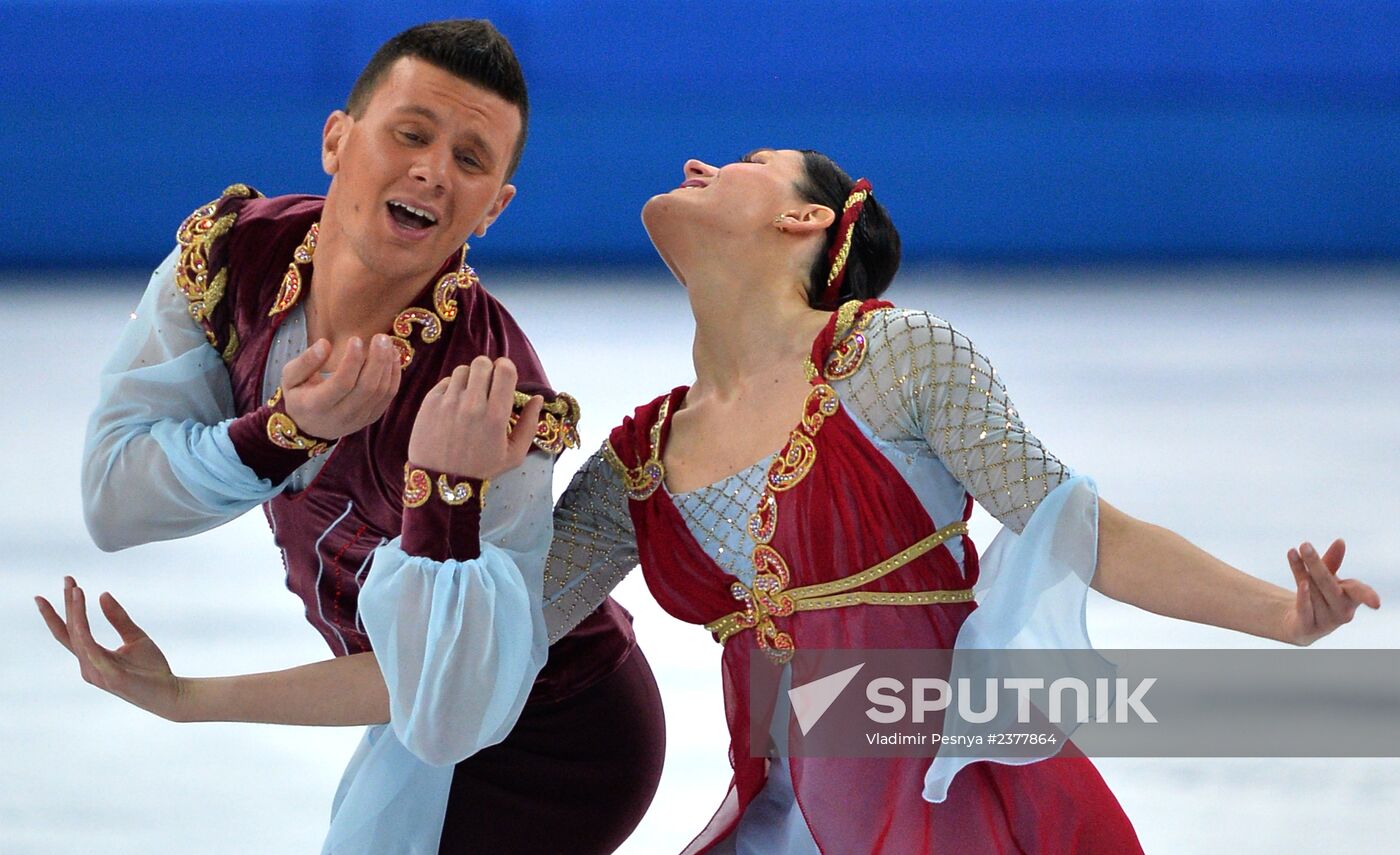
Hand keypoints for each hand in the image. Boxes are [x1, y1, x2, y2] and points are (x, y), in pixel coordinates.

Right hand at [35, 577, 184, 720]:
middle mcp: (88, 666)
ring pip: (77, 637)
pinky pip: (90, 648)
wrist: (170, 693)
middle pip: (70, 632)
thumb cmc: (152, 670)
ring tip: (76, 589)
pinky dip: (83, 628)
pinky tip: (81, 611)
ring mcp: (95, 672)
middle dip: (66, 605)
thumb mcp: (135, 637)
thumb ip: (118, 618)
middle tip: (67, 579)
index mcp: (93, 658)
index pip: (71, 633)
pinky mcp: (108, 675)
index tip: (62, 588)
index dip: (60, 612)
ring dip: (74, 611)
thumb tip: (103, 594)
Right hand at [281, 335, 401, 439]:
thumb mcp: (290, 378)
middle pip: (367, 388)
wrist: (310, 427)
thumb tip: (325, 343)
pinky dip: (394, 375)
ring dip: (388, 365)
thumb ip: (305, 361)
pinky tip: (393, 356)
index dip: (352, 360)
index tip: (356, 339)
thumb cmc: (299, 396)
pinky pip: (388, 396)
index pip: (342, 383)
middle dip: (377, 360)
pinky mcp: (372, 417)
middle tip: (381, 337)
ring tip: (388, 343)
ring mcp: (359, 419)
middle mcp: (341, 416)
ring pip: (381, 392)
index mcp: (317, 406)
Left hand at [408, 356, 543, 479]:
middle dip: (488, 370)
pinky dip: (453, 388)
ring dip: (470, 378)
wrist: (440, 481)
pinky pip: (446, 381)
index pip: (505, 370)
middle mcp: (472, 404)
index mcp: (496, 415)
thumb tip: (538, 398)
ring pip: (463, 370)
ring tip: (470, 395)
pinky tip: (454, 404)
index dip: (507, 368)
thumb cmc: (481, 469)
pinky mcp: (430, 402)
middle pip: (483, 363)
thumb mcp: (514, 454)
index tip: (505, 377)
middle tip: (487, 385)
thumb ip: (530, 424)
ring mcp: (449, 401)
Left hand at [1280, 539, 1380, 645]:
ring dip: (1301, 572)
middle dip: (1316, 564)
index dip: (1368, 597)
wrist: (1302, 624)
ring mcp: (1326, 622)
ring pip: (1312, 592)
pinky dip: (1303, 596)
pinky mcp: (1308, 627)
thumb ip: (1331, 561)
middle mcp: (1342, 611)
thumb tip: (1340, 541)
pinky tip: (1302, 583)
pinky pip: (1305, 609)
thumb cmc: (1319, 596)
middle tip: (1305, 544)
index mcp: (1351, 597)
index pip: (1359, 592)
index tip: (1376, 604)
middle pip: (1328, 584)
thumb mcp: (1325, 577)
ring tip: (1293, 553)